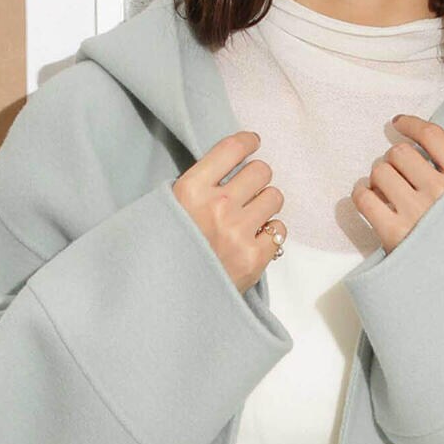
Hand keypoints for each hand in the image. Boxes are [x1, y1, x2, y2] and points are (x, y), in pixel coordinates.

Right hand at [172, 130, 287, 293]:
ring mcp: (239, 232)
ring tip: (251, 218)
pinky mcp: (255, 258)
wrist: (165, 301)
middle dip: (257, 179)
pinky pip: (280, 230)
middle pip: (261, 171)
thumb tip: (225, 169)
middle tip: (248, 191)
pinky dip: (270, 233)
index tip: (253, 143)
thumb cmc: (165, 252)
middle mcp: (218, 206)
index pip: (232, 148)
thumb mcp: (164, 210)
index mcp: (190, 189)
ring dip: (266, 204)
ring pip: (275, 197)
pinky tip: (254, 240)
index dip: (248, 142)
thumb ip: (194, 188)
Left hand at [351, 114, 443, 254]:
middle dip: (393, 161)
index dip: (410, 124)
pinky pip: (364, 197)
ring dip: (377, 178)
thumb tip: (425, 153)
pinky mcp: (394, 234)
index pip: (432, 135)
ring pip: (380, 171)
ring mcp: (417, 212)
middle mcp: (441, 191)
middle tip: (396, 178)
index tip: (398, 123)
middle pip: (399, 153)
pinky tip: (368, 199)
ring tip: (384, 193)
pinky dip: (361, 194)